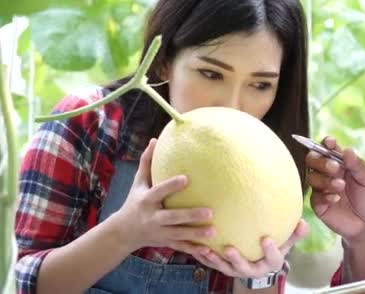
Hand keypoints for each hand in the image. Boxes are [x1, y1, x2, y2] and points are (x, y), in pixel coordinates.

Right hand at [111, 138, 214, 254]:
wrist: (122, 233)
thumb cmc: (134, 201)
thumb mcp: (138, 183)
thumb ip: (147, 162)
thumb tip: (154, 140)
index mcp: (146, 200)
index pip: (159, 191)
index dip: (171, 185)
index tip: (186, 178)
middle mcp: (152, 217)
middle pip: (172, 217)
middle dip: (190, 216)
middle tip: (210, 212)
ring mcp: (159, 232)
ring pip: (179, 234)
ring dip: (196, 234)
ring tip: (214, 231)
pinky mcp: (164, 242)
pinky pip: (180, 247)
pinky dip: (193, 250)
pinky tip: (209, 251)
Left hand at [193, 220, 308, 277]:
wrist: (261, 264)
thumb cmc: (274, 249)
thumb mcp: (286, 242)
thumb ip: (294, 233)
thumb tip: (304, 222)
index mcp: (270, 262)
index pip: (272, 258)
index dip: (269, 250)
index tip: (265, 239)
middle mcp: (253, 269)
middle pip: (244, 268)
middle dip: (236, 259)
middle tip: (229, 248)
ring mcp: (237, 270)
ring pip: (225, 268)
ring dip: (214, 260)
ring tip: (204, 249)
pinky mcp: (224, 267)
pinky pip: (212, 263)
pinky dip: (203, 257)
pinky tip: (194, 246)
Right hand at [305, 137, 364, 244]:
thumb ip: (357, 165)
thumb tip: (347, 150)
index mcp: (340, 163)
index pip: (327, 148)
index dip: (326, 143)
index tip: (330, 143)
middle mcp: (327, 173)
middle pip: (312, 159)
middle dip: (322, 161)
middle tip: (335, 168)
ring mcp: (320, 187)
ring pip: (311, 176)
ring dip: (325, 179)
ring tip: (341, 186)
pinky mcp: (317, 203)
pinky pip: (314, 195)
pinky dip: (325, 195)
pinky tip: (336, 199)